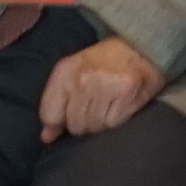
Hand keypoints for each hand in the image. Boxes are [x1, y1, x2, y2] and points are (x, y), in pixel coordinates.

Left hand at [38, 35, 164, 142]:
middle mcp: (82, 79)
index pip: (49, 114)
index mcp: (64, 71)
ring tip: (108, 104)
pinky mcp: (125, 93)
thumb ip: (56, 104)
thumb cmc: (102, 63)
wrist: (139, 48)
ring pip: (94, 127)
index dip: (59, 122)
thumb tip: (46, 137)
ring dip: (101, 122)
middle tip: (95, 105)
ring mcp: (104, 86)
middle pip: (74, 125)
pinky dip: (116, 119)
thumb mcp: (73, 74)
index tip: (69, 116)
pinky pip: (112, 124)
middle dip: (83, 122)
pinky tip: (119, 105)